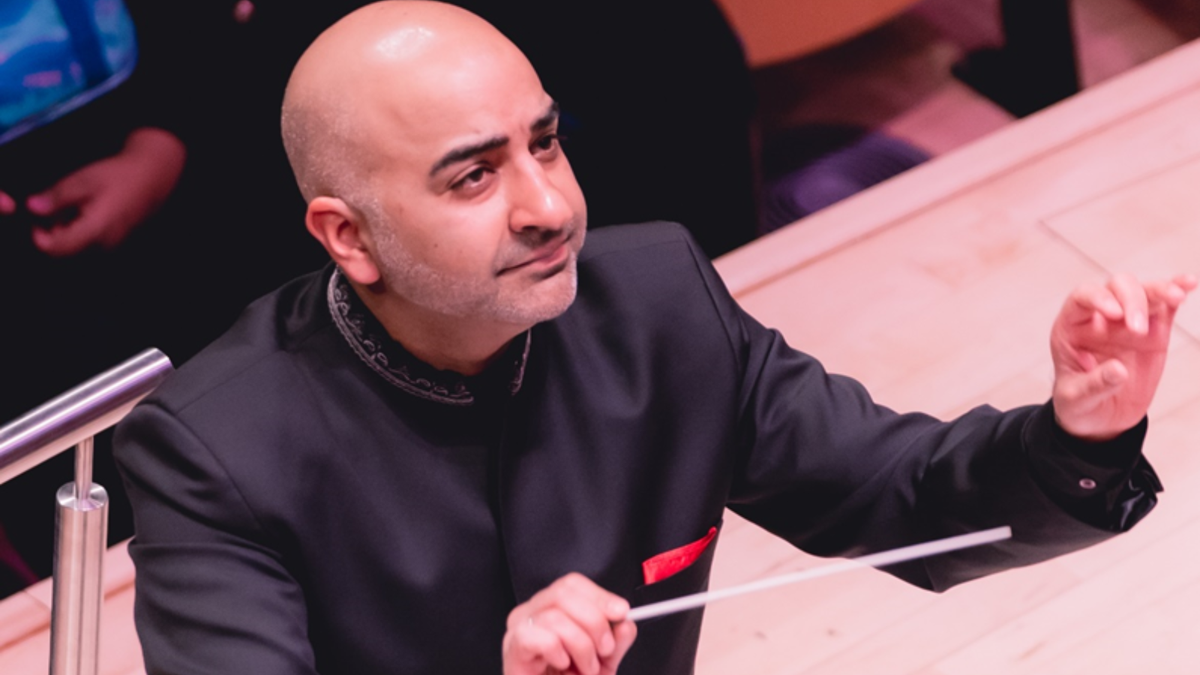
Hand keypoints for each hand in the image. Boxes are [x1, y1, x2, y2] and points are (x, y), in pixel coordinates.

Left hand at [15, 127, 184, 256]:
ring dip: (68, 230)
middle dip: (55, 230)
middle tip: (61, 205)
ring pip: (76, 247)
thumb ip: (56, 197)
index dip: (40, 236)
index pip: (56, 249)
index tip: (39, 217)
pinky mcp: (114, 244)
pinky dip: (80, 230)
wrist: (152, 178)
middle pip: (64, 250)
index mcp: (95, 230)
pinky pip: (89, 244)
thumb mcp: (82, 181)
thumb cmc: (118, 177)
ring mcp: (111, 247)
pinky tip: (88, 211)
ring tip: (77, 205)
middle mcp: (104, 245)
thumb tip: (32, 207)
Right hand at [502, 573, 636, 674]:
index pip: (572, 584)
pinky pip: (539, 637)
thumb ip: (616, 641)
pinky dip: (559, 652)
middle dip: (594, 622)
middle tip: (605, 649)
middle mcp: (532, 613)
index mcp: (552, 609)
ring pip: (555, 617)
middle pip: (563, 593)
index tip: (621, 612)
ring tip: (586, 668)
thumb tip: (625, 622)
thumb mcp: (602, 662)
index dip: (599, 595)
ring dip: (581, 646)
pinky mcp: (513, 647)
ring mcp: (518, 628)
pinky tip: (562, 665)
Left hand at [1051, 273, 1195, 440]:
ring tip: (1175, 298)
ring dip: (1159, 290)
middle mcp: (1100, 318)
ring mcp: (1128, 322)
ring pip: (1143, 291)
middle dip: (1131, 300)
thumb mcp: (1077, 400)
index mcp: (1071, 328)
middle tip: (1139, 331)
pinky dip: (1176, 291)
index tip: (1114, 314)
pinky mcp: (1154, 331)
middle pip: (1116, 288)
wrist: (1100, 419)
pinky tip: (1189, 283)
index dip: (1097, 299)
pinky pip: (1165, 306)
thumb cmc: (1079, 405)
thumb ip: (1095, 385)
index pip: (1082, 298)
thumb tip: (1118, 370)